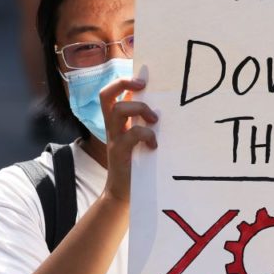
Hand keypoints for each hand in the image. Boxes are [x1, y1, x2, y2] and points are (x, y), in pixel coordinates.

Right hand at [100, 76, 157, 203]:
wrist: (125, 193)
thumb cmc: (139, 163)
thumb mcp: (142, 139)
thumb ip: (147, 124)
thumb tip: (167, 108)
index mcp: (118, 122)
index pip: (110, 94)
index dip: (122, 81)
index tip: (142, 79)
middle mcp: (113, 127)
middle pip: (106, 96)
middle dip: (124, 84)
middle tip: (143, 87)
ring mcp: (115, 139)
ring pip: (118, 110)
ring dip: (139, 108)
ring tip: (154, 120)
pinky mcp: (121, 152)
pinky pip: (131, 134)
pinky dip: (146, 135)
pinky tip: (155, 145)